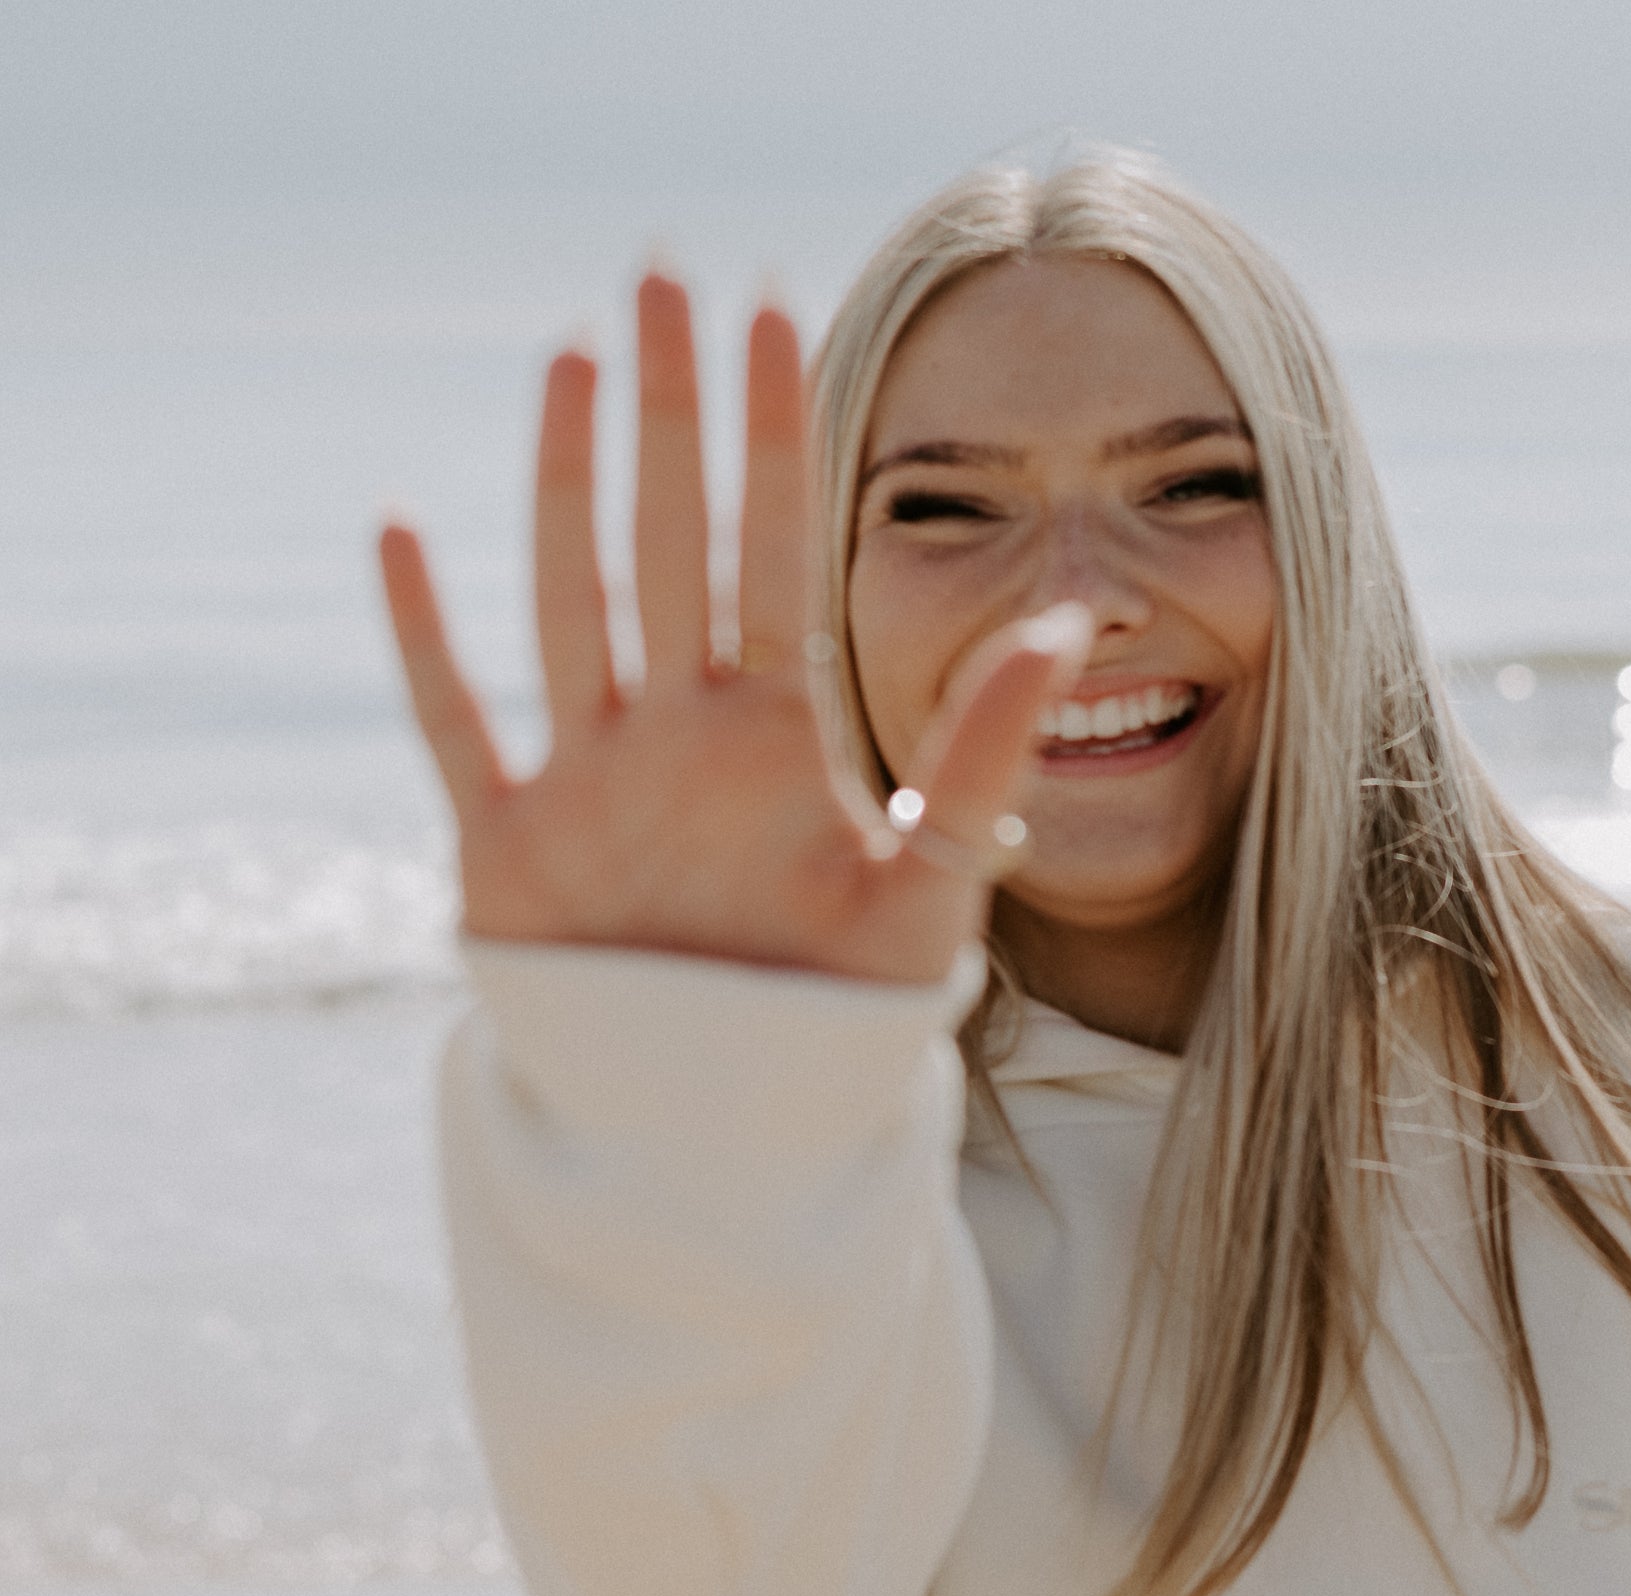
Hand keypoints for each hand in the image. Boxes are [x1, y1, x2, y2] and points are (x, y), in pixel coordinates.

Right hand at [377, 274, 1092, 986]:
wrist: (737, 1130)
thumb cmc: (840, 1018)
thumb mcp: (931, 882)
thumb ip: (985, 749)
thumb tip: (1072, 617)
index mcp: (776, 735)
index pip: (776, 554)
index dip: (773, 437)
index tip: (773, 311)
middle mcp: (680, 736)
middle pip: (668, 542)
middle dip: (667, 412)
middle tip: (658, 272)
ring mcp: (591, 782)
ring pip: (568, 602)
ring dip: (562, 484)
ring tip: (567, 355)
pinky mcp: (511, 853)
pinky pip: (455, 725)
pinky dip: (425, 641)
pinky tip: (402, 533)